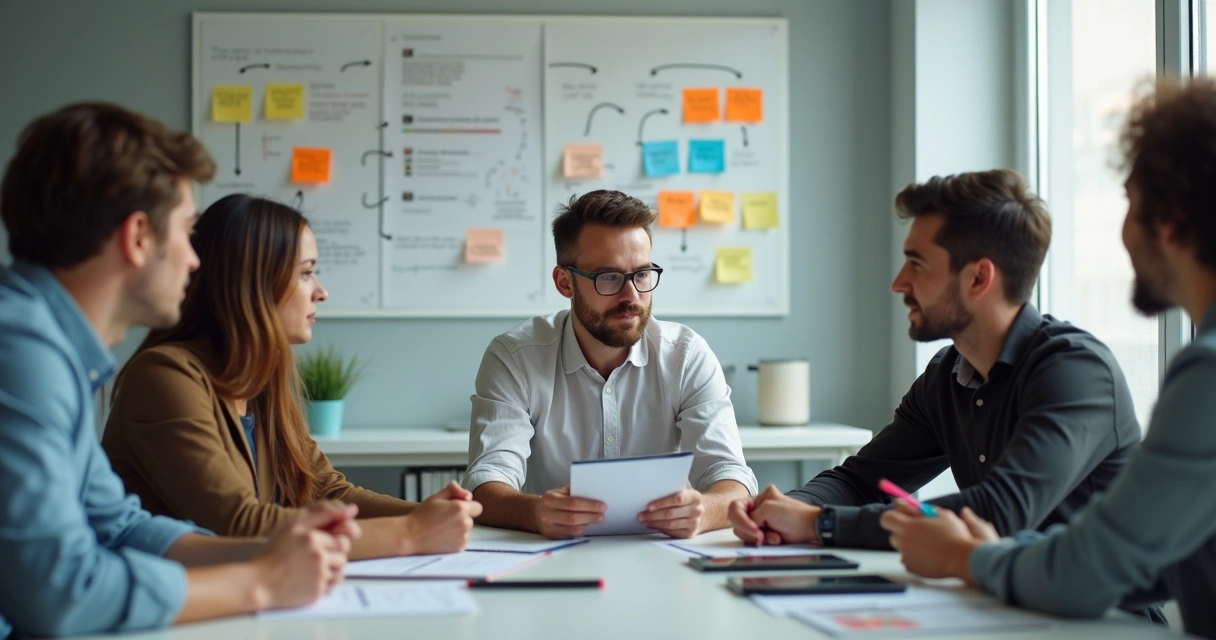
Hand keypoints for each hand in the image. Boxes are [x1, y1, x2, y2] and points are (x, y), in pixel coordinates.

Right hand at [254, 501, 355, 609]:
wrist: (258, 584)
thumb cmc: (275, 553)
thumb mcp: (293, 526)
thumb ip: (322, 513)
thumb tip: (352, 508)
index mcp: (311, 536)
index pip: (341, 532)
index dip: (332, 537)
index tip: (319, 544)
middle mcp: (317, 554)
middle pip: (344, 549)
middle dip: (334, 551)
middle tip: (316, 555)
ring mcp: (318, 574)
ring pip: (341, 568)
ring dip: (331, 567)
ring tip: (311, 568)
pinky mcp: (318, 591)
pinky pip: (333, 584)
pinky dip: (325, 582)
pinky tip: (309, 580)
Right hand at [402, 481, 483, 554]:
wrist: (410, 535)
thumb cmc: (422, 515)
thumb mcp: (436, 497)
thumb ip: (454, 490)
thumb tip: (469, 495)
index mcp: (460, 508)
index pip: (477, 507)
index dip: (467, 507)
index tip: (455, 509)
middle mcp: (465, 522)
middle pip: (471, 519)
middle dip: (462, 518)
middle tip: (444, 519)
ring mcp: (463, 536)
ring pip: (466, 530)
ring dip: (458, 528)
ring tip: (441, 528)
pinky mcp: (460, 548)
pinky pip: (462, 540)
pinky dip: (455, 539)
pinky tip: (442, 536)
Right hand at [535, 485, 605, 538]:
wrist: (536, 513)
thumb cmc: (553, 500)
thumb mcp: (560, 491)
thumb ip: (574, 491)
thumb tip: (594, 492)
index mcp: (550, 499)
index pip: (572, 503)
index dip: (589, 505)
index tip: (602, 506)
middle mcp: (548, 514)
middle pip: (573, 518)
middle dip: (590, 516)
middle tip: (602, 515)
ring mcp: (549, 527)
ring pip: (572, 529)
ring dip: (587, 524)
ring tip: (597, 519)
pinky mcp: (552, 536)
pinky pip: (570, 535)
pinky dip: (581, 530)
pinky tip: (587, 525)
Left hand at [639, 487, 704, 538]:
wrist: (701, 513)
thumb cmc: (687, 500)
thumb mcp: (684, 490)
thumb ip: (673, 487)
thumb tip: (655, 485)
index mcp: (695, 497)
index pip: (677, 499)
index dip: (662, 503)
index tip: (649, 506)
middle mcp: (696, 510)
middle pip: (671, 514)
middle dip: (653, 515)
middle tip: (641, 515)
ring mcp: (694, 523)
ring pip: (670, 525)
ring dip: (654, 523)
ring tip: (644, 521)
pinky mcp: (689, 534)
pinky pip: (672, 532)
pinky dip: (660, 529)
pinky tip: (653, 525)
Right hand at [729, 484, 819, 545]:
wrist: (811, 528)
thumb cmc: (795, 515)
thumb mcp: (769, 509)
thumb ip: (752, 516)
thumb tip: (746, 527)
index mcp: (758, 499)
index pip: (736, 507)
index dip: (741, 520)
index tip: (753, 528)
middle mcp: (756, 510)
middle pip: (738, 523)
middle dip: (751, 531)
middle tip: (762, 536)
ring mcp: (760, 524)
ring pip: (745, 534)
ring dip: (760, 538)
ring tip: (775, 537)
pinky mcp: (764, 536)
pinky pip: (754, 541)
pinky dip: (765, 542)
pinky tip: (777, 540)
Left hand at [879, 499, 993, 581]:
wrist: (963, 559)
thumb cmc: (955, 535)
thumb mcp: (941, 514)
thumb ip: (923, 510)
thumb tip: (913, 506)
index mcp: (909, 526)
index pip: (887, 517)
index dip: (895, 514)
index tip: (902, 513)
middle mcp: (904, 540)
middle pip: (892, 532)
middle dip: (902, 529)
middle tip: (916, 529)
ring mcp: (906, 555)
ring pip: (901, 546)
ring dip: (909, 543)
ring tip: (926, 544)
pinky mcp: (911, 567)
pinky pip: (908, 558)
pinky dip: (915, 556)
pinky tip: (928, 555)